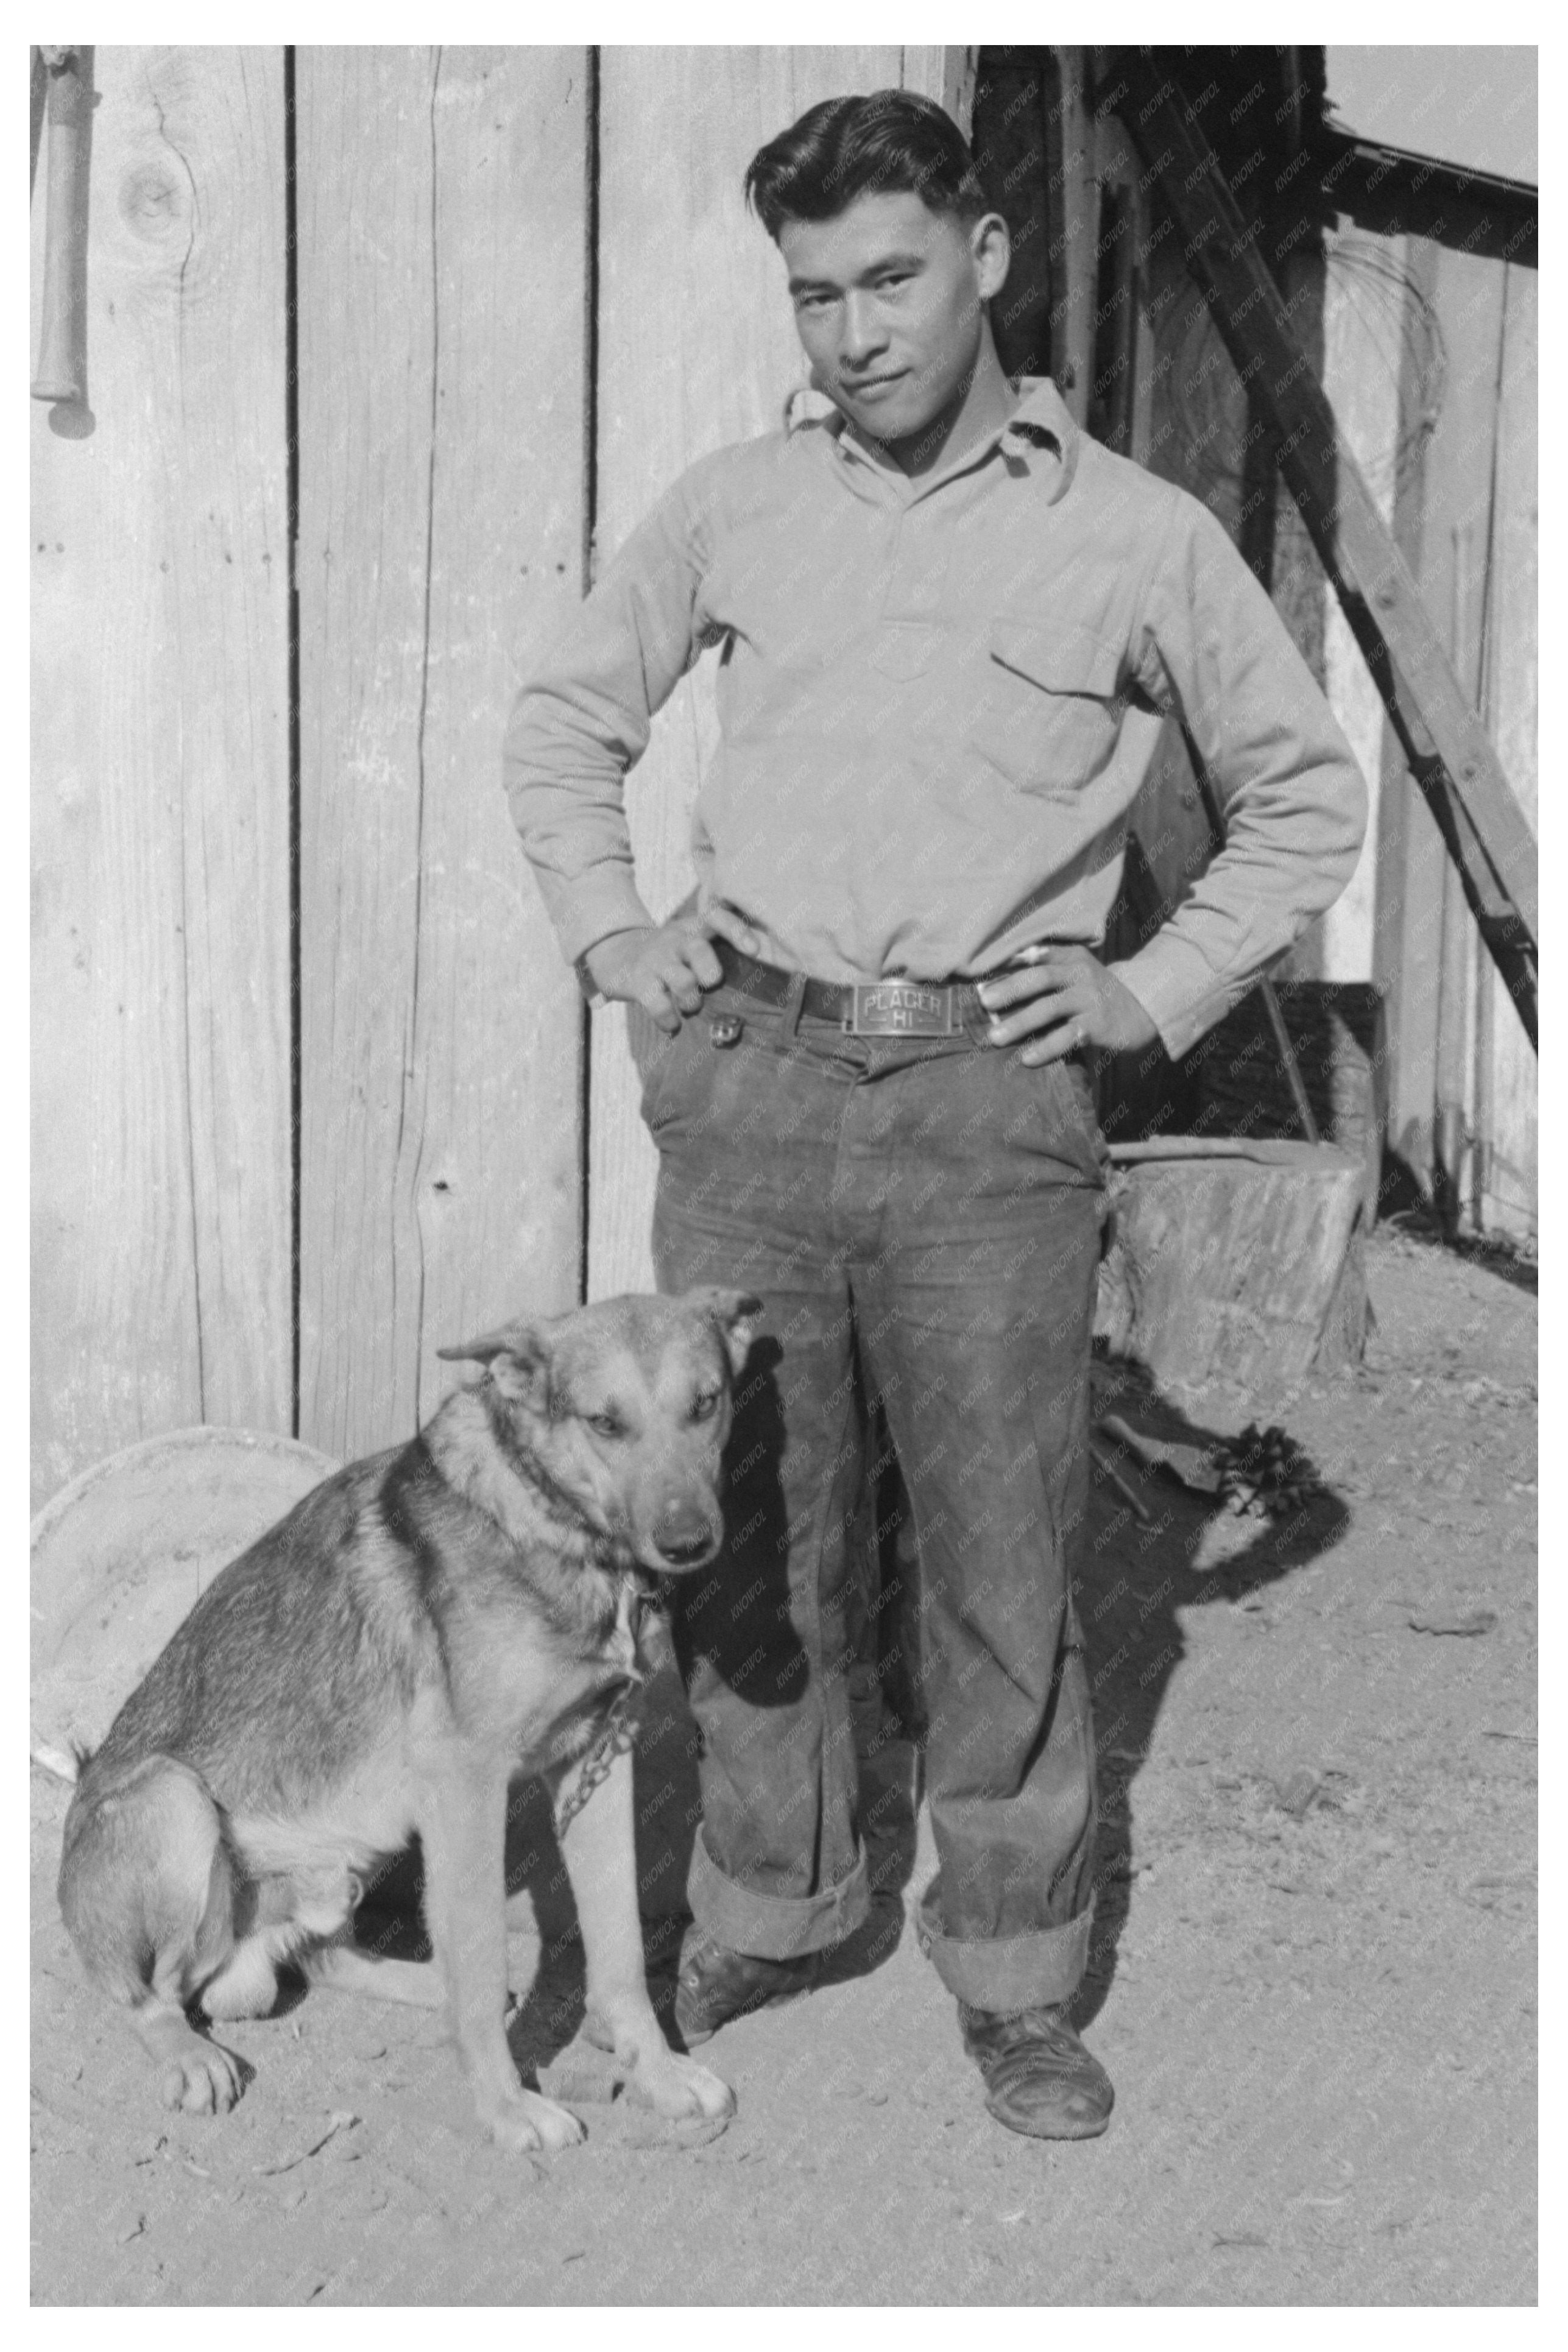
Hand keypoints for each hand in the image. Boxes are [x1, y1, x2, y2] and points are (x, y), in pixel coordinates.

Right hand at [583, 905, 761, 1034]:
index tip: (754, 950)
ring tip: (690, 1007)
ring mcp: (655, 960)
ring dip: (691, 1001)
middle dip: (710, 971)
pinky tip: (671, 1025)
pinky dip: (668, 1020)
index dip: (736, 931)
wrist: (616, 955)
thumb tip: (760, 981)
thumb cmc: (668, 957)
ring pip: (681, 981)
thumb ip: (715, 953)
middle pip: (697, 949)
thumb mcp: (688, 943)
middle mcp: (674, 940)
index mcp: (692, 928)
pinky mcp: (637, 982)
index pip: (716, 918)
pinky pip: (657, 1004)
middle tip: (711, 984)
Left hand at [977, 945, 1158, 1064]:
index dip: (1010, 960)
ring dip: (1020, 1023)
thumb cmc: (1095, 994)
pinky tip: (1027, 1059)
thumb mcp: (1076, 972)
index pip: (1038, 954)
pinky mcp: (1098, 1026)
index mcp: (1071, 957)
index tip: (981, 970)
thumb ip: (1046, 970)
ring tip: (995, 1037)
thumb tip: (992, 985)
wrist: (1142, 1012)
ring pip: (1050, 1008)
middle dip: (1009, 989)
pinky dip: (1046, 1048)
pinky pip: (1068, 1037)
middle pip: (1040, 977)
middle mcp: (1081, 974)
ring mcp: (1090, 1000)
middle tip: (982, 1001)